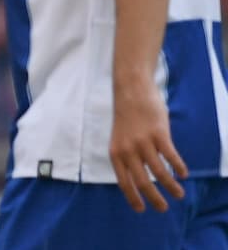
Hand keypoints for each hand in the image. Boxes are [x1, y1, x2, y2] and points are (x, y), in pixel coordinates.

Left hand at [110, 80, 187, 212]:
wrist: (131, 90)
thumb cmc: (127, 116)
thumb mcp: (120, 138)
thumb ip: (127, 156)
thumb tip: (139, 179)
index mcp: (115, 152)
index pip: (124, 182)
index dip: (133, 197)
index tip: (141, 209)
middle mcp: (128, 150)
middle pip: (142, 182)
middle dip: (154, 198)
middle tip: (163, 208)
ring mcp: (143, 142)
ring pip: (159, 172)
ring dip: (171, 186)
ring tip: (179, 194)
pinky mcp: (158, 133)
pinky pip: (171, 156)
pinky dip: (178, 167)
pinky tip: (183, 174)